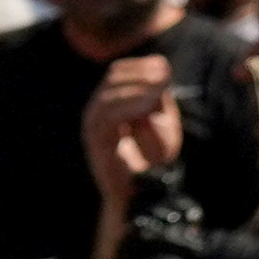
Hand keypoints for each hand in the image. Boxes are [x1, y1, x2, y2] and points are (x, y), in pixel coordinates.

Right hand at [84, 54, 185, 195]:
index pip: (118, 72)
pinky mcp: (97, 143)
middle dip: (140, 74)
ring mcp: (93, 127)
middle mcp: (97, 111)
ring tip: (159, 88)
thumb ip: (160, 97)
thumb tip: (160, 69)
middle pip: (112, 79)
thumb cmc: (154, 157)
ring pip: (109, 95)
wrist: (143, 192)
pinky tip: (149, 105)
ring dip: (136, 88)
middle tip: (164, 77)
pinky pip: (108, 118)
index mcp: (110, 103)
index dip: (140, 66)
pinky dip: (129, 107)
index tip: (165, 69)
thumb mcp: (163, 120)